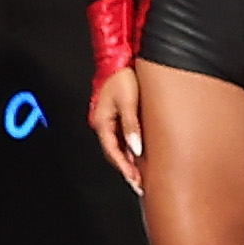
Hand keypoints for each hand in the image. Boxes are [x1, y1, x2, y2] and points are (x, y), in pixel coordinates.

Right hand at [88, 65, 147, 190]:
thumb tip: (136, 148)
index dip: (124, 167)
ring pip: (118, 147)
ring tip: (141, 175)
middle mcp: (103, 123)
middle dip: (127, 169)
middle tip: (140, 185)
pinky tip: (140, 156)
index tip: (135, 179)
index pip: (112, 151)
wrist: (121, 59)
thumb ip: (131, 125)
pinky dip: (130, 149)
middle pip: (114, 152)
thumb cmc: (123, 76)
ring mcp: (109, 120)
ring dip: (129, 161)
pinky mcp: (117, 116)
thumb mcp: (128, 101)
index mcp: (102, 121)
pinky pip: (122, 138)